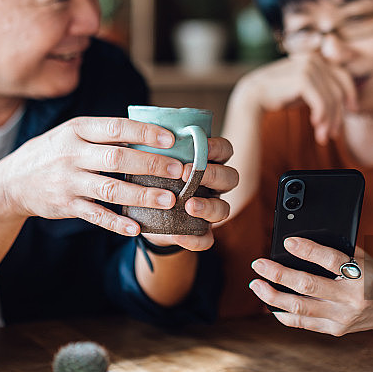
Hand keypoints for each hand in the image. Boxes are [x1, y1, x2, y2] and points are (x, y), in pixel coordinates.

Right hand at [0, 116, 187, 235]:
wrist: (13, 181)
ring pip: (111, 190)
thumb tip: (153, 132)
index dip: (144, 133)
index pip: (115, 128)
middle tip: (179, 170)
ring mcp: (68, 181)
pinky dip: (116, 223)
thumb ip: (105, 134)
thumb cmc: (55, 152)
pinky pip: (95, 216)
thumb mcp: (73, 133)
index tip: (171, 139)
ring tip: (169, 200)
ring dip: (142, 196)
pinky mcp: (66, 206)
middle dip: (151, 165)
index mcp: (78, 130)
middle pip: (117, 159)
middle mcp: (72, 154)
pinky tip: (136, 228)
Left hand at [150, 136, 237, 251]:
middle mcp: (215, 187)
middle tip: (185, 173)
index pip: (225, 150)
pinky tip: (179, 236)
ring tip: (188, 206)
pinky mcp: (201, 233)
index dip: (217, 147)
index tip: (201, 145)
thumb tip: (142, 131)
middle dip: (212, 175)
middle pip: (230, 178)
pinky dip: (195, 239)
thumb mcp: (156, 162)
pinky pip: (207, 240)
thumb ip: (158, 152)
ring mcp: (211, 211)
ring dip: (208, 207)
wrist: (145, 217)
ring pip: (224, 209)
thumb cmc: (153, 180)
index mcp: (209, 164)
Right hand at [239, 52, 356, 143]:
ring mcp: (309, 67)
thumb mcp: (305, 89)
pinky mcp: (303, 79)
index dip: (351, 95)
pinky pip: (322, 103)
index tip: (352, 112)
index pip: (343, 77)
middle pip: (339, 90)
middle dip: (338, 115)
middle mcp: (314, 59)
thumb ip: (322, 87)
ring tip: (323, 137)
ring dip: (329, 121)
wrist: (253, 96)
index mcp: (317, 58)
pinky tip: (315, 126)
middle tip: (333, 134)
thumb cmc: (279, 94)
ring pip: (332, 99)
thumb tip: (345, 100)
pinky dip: (322, 117)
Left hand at [249, 240, 372, 334]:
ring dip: (272, 296)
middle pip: (308, 286)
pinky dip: (283, 314)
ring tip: (256, 284)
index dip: (307, 250)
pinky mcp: (334, 330)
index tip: (287, 242)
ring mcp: (341, 317)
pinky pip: (303, 323)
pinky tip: (269, 304)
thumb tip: (301, 240)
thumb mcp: (364, 258)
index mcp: (359, 275)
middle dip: (279, 274)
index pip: (330, 260)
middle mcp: (350, 299)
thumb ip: (338, 249)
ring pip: (300, 307)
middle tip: (258, 265)